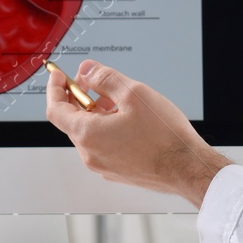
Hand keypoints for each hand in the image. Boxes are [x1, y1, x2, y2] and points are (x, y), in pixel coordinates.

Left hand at [44, 60, 230, 206]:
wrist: (187, 168)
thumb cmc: (164, 137)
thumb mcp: (134, 94)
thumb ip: (105, 78)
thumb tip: (88, 70)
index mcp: (88, 135)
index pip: (56, 109)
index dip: (55, 88)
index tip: (59, 76)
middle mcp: (90, 154)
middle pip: (73, 120)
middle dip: (80, 97)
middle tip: (94, 81)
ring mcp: (103, 165)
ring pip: (90, 132)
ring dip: (96, 112)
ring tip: (118, 100)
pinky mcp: (116, 171)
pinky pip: (103, 145)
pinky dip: (107, 128)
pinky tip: (127, 119)